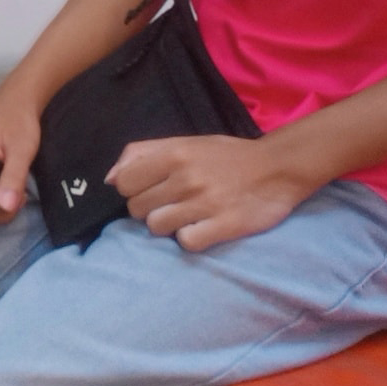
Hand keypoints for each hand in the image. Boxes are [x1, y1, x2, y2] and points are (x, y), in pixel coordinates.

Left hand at [109, 135, 313, 251]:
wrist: (278, 167)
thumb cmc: (224, 156)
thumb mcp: (183, 143)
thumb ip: (142, 153)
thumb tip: (109, 179)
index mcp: (173, 154)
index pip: (123, 183)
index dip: (132, 191)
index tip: (149, 190)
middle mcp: (185, 177)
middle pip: (136, 209)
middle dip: (149, 209)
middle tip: (171, 204)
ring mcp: (205, 203)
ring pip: (157, 227)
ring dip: (168, 225)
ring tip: (187, 216)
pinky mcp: (224, 225)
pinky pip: (186, 242)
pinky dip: (191, 238)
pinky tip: (202, 228)